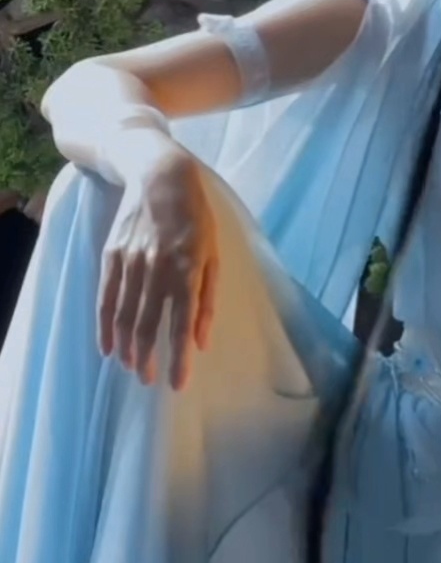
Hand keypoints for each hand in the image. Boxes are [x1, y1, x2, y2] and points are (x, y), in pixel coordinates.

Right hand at [96, 148, 219, 390]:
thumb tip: (202, 341)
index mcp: (188, 269)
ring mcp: (131, 262)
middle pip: (148, 324)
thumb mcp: (214, 256)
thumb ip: (208, 300)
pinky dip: (105, 325)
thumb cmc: (196, 220)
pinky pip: (106, 298)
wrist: (161, 179)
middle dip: (147, 358)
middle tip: (147, 379)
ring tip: (130, 367)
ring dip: (127, 346)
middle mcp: (158, 269)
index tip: (176, 383)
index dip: (179, 357)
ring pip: (125, 315)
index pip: (182, 323)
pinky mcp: (112, 256)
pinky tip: (107, 346)